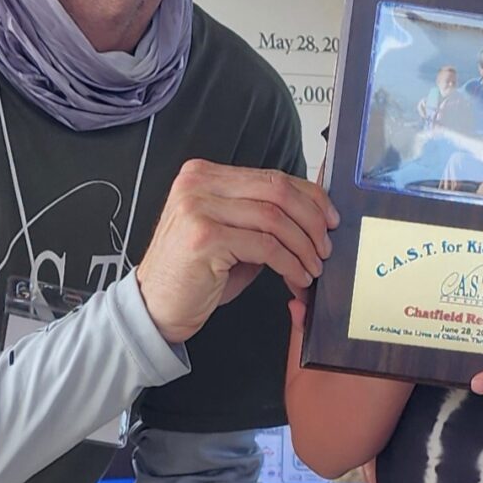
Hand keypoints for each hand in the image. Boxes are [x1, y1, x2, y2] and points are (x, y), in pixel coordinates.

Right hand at [135, 162, 336, 343]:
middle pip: (277, 191)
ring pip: (275, 218)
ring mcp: (198, 207)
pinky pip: (265, 246)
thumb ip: (260, 218)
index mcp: (204, 175)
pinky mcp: (204, 236)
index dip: (309, 197)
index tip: (329, 219)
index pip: (271, 177)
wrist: (154, 307)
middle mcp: (198, 184)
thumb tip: (312, 214)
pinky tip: (296, 277)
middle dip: (312, 220)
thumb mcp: (229, 236)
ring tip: (312, 267)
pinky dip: (290, 263)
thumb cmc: (193, 274)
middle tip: (325, 246)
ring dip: (303, 246)